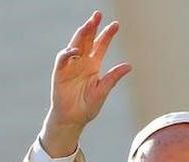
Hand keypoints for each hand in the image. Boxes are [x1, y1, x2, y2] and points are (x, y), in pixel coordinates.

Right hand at [42, 11, 131, 156]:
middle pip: (87, 40)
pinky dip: (68, 54)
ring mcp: (70, 67)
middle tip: (98, 15)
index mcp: (93, 66)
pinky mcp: (59, 73)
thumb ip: (113, 78)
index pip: (101, 46)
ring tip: (88, 24)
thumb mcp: (102, 92)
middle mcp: (82, 63)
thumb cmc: (87, 107)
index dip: (107, 35)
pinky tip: (76, 50)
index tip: (115, 25)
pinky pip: (63, 59)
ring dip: (81, 34)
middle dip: (92, 27)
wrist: (72, 120)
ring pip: (75, 45)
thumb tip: (129, 66)